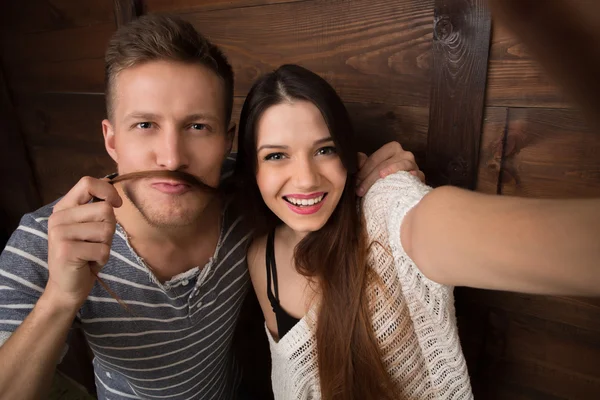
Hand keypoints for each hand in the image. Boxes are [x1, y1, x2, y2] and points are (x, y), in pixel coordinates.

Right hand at [45, 177, 121, 309]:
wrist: (66, 287)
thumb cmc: (83, 255)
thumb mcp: (89, 227)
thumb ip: (95, 207)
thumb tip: (110, 184)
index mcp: (63, 208)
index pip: (87, 183)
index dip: (108, 191)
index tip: (117, 204)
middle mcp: (58, 218)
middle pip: (105, 210)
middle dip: (110, 229)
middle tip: (96, 242)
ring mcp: (60, 234)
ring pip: (106, 230)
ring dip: (106, 245)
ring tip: (91, 252)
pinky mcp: (66, 251)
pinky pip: (103, 249)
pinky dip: (103, 258)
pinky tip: (89, 263)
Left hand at [356, 142, 424, 195]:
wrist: (404, 190)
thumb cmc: (386, 177)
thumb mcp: (374, 169)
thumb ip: (365, 163)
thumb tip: (358, 156)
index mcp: (392, 149)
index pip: (376, 158)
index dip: (364, 170)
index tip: (356, 182)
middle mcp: (404, 154)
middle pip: (386, 162)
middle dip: (371, 176)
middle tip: (361, 190)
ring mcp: (414, 164)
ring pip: (402, 164)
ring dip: (390, 170)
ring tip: (382, 176)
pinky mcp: (420, 176)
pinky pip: (417, 174)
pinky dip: (413, 174)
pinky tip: (409, 176)